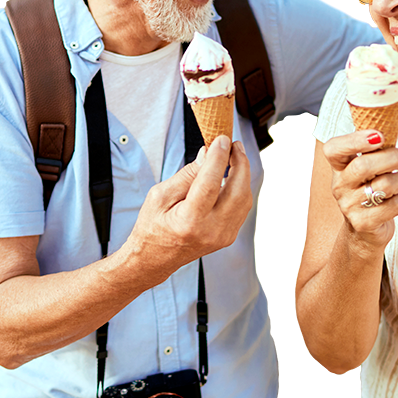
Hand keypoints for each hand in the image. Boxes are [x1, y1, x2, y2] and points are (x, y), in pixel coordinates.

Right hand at [125, 134, 251, 286]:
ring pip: (244, 198)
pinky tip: (232, 175)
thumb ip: (187, 174)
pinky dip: (240, 187)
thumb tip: (208, 153)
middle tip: (234, 144)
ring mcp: (223, 236)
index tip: (223, 139)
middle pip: (238, 191)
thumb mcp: (160, 195)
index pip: (211, 183)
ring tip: (233, 156)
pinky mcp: (228, 236)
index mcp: (189, 221)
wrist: (154, 259)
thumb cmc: (153, 225)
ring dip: (242, 174)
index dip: (219, 158)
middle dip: (240, 163)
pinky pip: (242, 207)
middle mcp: (211, 231)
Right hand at [323, 130, 397, 249]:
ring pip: (382, 185)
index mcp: (339, 167)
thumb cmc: (372, 189)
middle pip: (363, 166)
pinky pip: (391, 206)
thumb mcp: (368, 168)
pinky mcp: (362, 224)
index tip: (378, 136)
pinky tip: (394, 201)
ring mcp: (348, 206)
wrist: (365, 230)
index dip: (354, 140)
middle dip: (390, 158)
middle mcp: (340, 186)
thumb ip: (374, 148)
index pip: (333, 149)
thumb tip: (391, 122)